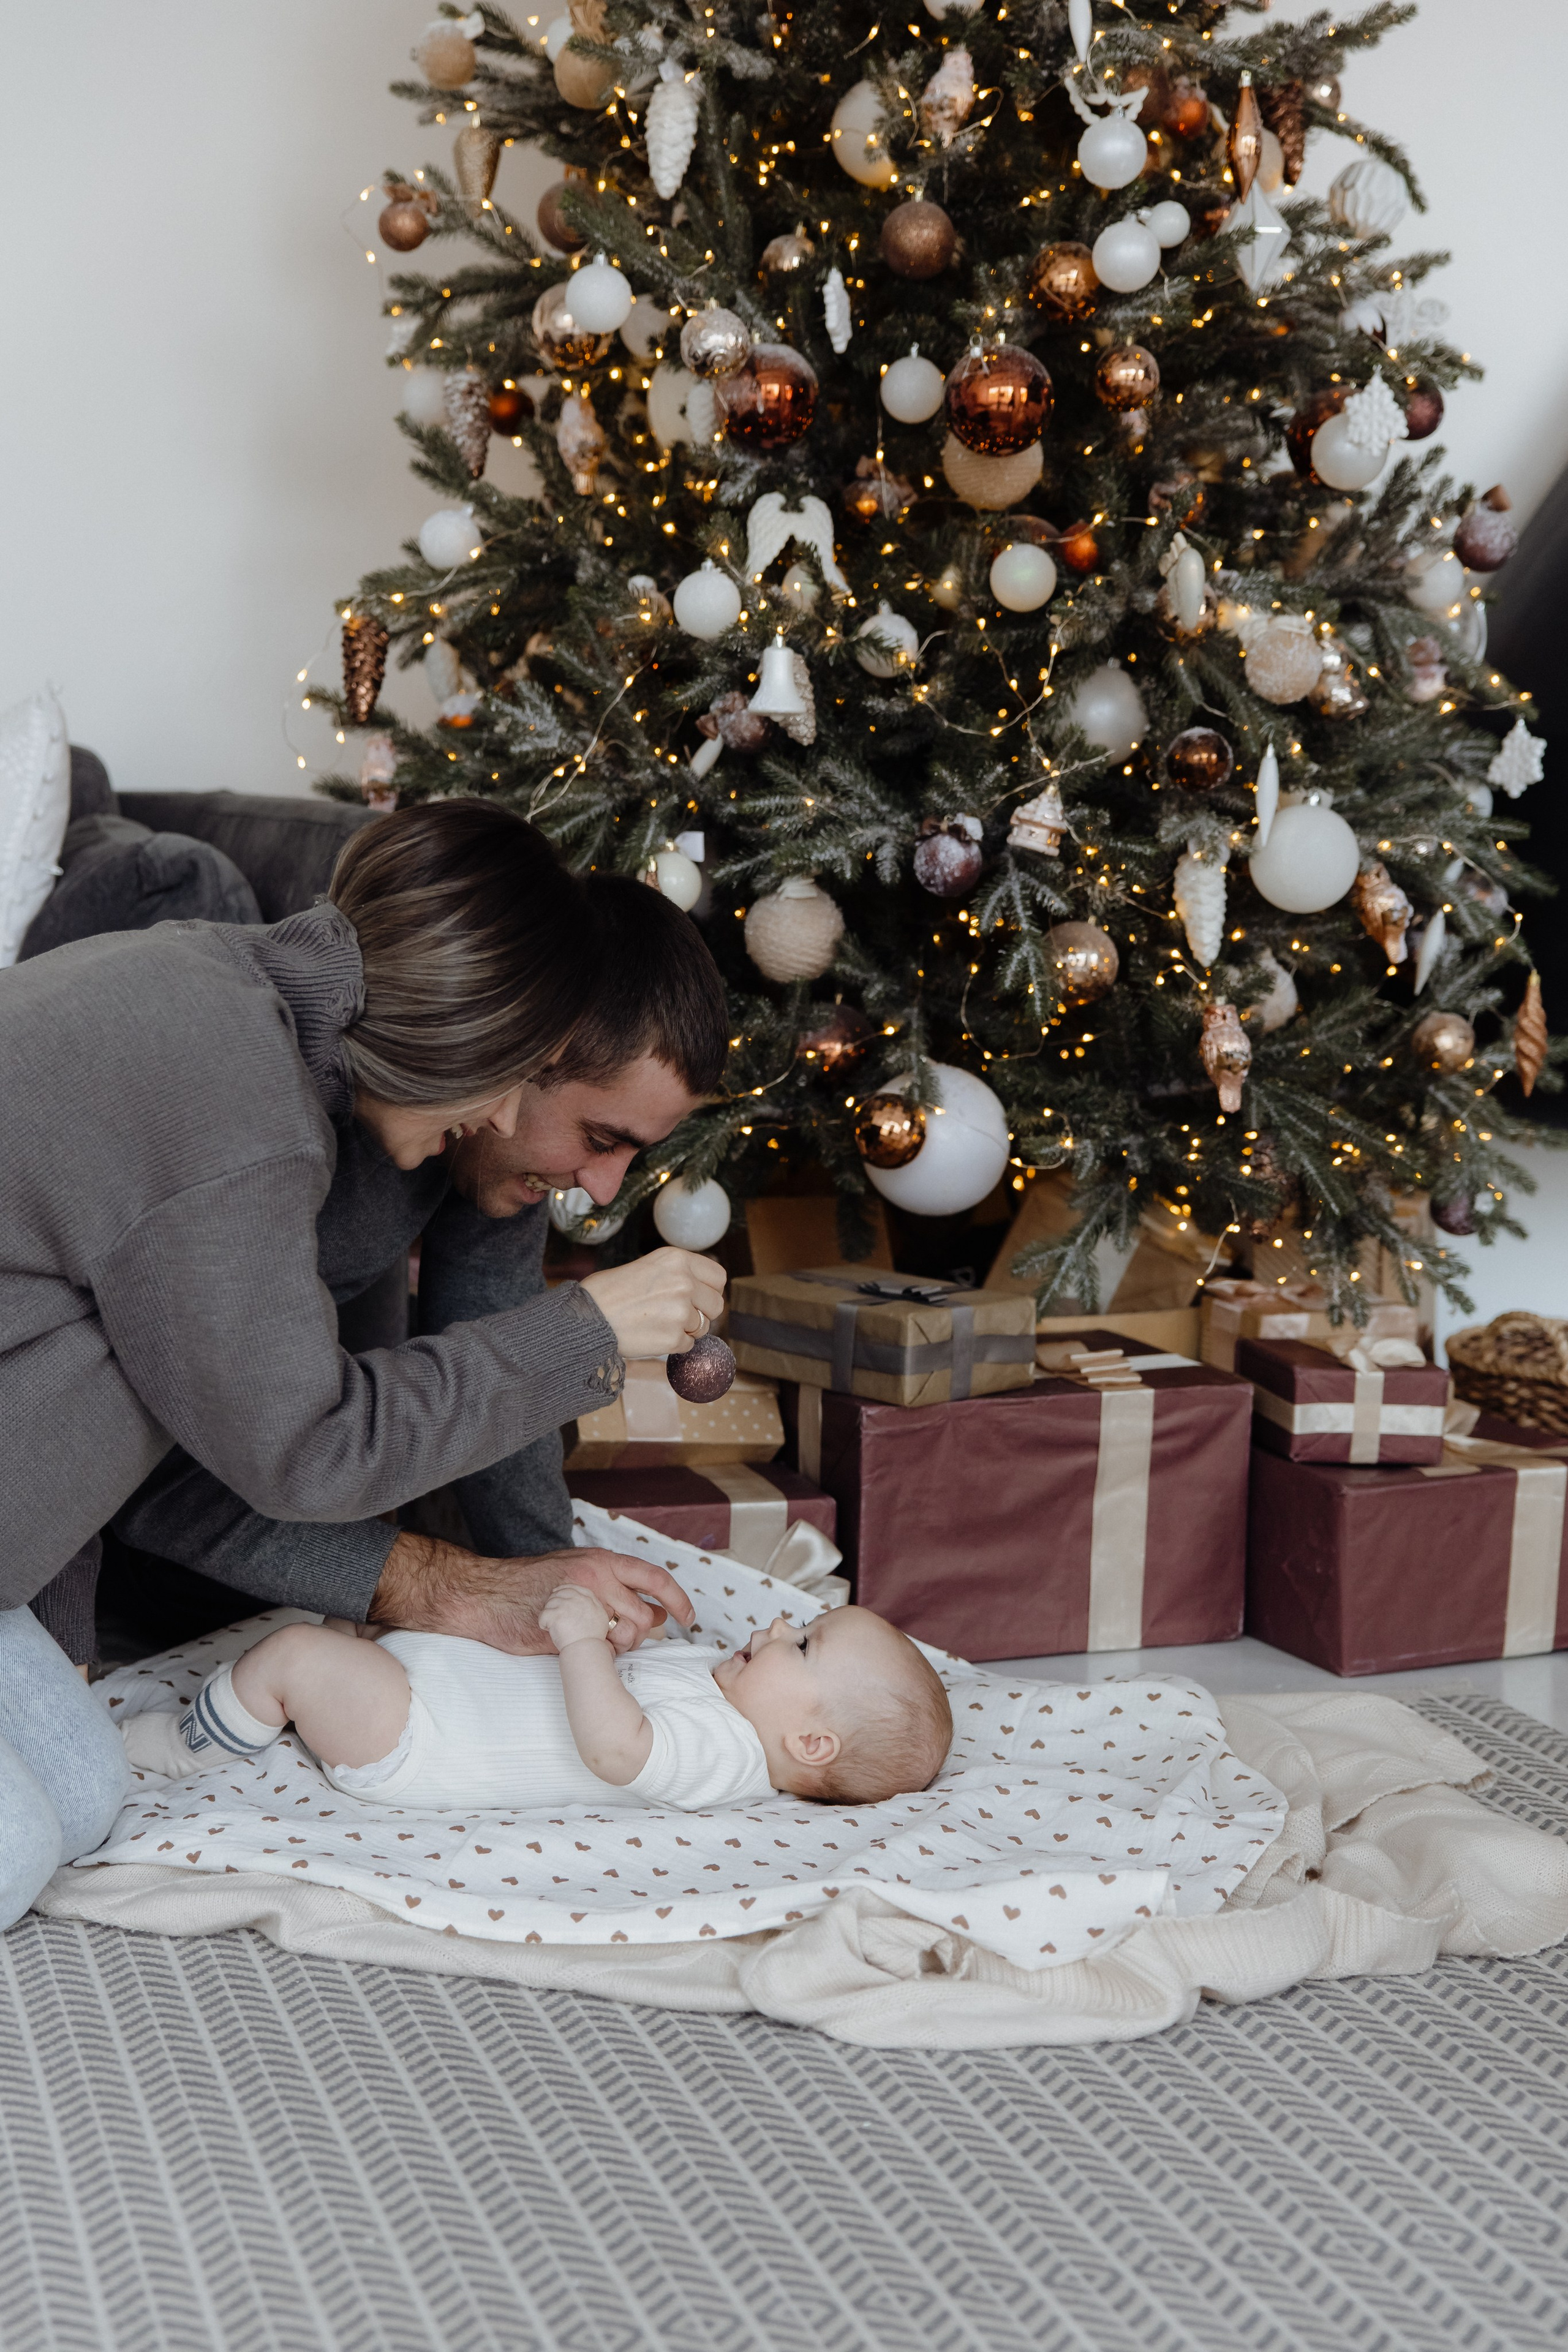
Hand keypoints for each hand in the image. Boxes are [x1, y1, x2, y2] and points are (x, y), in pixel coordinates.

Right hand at [368, 1532, 695, 1655]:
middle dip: (636, 1636)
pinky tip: (571, 1646)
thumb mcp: (579, 1576)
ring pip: (623, 1636)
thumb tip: (658, 1613)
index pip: (655, 1578)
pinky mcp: (564, 1627)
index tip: (689, 1619)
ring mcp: (580, 1602)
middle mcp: (596, 1576)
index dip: (677, 1600)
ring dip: (614, 1647)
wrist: (482, 1595)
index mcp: (601, 1561)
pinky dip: (592, 1655)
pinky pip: (596, 1651)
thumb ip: (617, 1591)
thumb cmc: (529, 1588)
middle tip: (613, 1641)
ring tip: (588, 1642)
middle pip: (643, 1617)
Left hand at [539, 1582, 612, 1649]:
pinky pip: (543, 1615)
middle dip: (554, 1602)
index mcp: (588, 1599)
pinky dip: (543, 1623)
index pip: (573, 1588)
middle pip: (559, 1593)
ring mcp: (565, 1606)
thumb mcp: (600, 1616)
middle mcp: (577, 1599)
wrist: (586, 1649)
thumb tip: (584, 1601)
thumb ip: (592, 1605)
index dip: (563, 1589)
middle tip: (553, 1614)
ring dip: (549, 1614)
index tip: (557, 1592)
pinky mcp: (555, 1615)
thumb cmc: (593, 1637)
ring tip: (553, 1625)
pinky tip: (547, 1629)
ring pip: (549, 1603)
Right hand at [580, 1246, 726, 1358]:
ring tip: (657, 1324)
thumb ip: (677, 1274)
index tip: (699, 1297)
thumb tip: (702, 1290)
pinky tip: (651, 1335)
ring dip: (686, 1330)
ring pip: (703, 1327)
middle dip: (702, 1313)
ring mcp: (681, 1311)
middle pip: (717, 1305)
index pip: (718, 1277)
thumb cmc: (609, 1291)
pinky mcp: (674, 1338)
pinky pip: (688, 1345)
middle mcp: (684, 1282)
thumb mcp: (647, 1266)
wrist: (585, 1316)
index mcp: (677, 1259)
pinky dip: (673, 1345)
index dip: (710, 1290)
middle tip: (678, 1316)